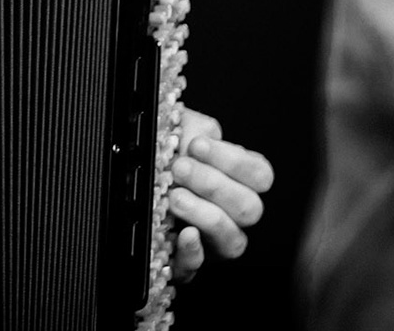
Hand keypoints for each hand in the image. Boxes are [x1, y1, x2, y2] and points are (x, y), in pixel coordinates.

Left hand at [167, 107, 274, 279]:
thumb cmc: (165, 156)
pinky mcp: (188, 263)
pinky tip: (183, 234)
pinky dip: (193, 252)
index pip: (259, 175)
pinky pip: (197, 267)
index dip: (233, 160)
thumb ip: (195, 126)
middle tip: (180, 168)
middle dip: (213, 185)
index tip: (198, 144)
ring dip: (205, 216)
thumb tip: (200, 133)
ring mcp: (215, 242)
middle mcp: (235, 214)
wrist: (134, 182)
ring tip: (174, 197)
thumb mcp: (178, 131)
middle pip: (249, 208)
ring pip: (232, 240)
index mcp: (240, 180)